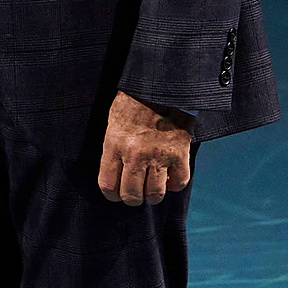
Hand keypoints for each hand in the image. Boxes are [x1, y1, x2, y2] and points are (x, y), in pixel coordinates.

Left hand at [97, 91, 193, 205]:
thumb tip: (115, 176)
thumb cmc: (132, 105)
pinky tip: (169, 178)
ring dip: (153, 197)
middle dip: (132, 199)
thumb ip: (113, 151)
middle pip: (132, 195)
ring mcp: (159, 156)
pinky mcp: (180, 155)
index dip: (112, 195)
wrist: (159, 89)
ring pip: (155, 194)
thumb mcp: (113, 124)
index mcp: (115, 146)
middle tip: (135, 195)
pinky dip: (174, 185)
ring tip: (152, 190)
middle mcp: (135, 155)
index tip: (116, 195)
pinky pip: (179, 183)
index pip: (108, 185)